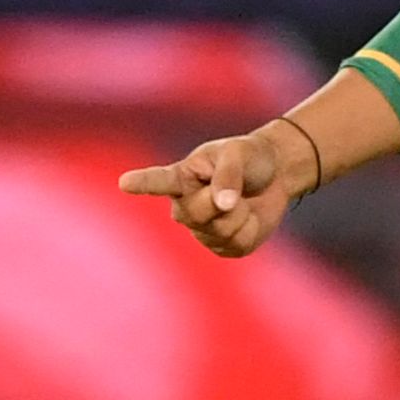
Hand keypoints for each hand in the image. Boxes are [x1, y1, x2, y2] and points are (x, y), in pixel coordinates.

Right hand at [119, 131, 294, 257]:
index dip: (142, 183)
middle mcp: (184, 207)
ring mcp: (201, 230)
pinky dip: (251, 229)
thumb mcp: (240, 152)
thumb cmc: (249, 156)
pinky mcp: (222, 246)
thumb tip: (222, 204)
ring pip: (220, 231)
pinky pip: (237, 245)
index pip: (158, 182)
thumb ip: (228, 174)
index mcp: (181, 177)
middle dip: (223, 200)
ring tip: (241, 200)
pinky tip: (248, 218)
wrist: (274, 174)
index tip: (125, 182)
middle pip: (196, 214)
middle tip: (235, 188)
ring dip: (240, 214)